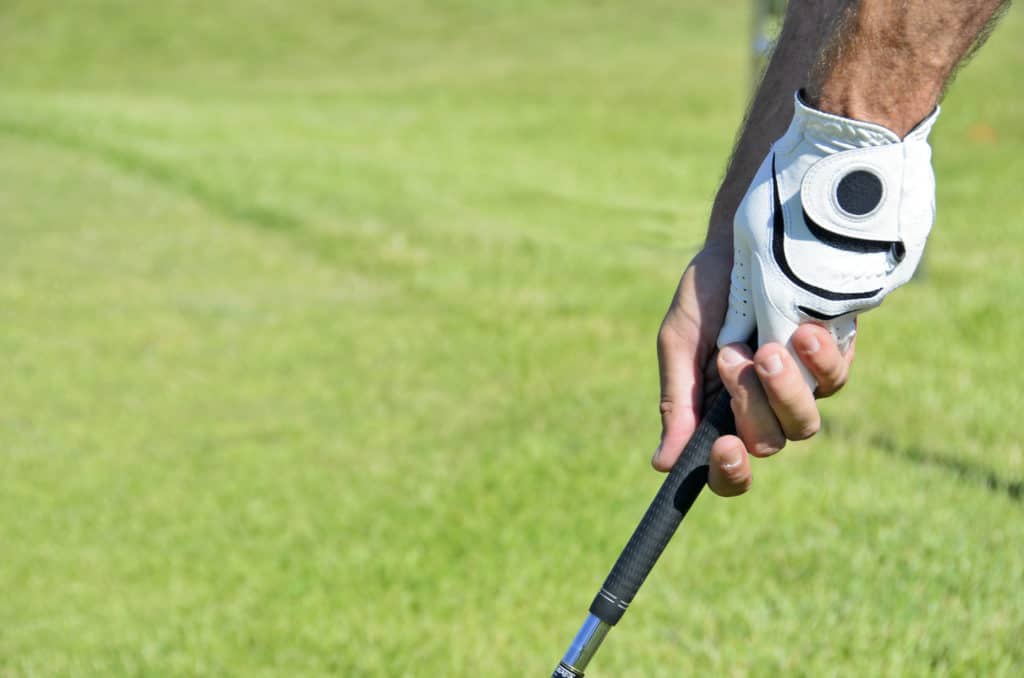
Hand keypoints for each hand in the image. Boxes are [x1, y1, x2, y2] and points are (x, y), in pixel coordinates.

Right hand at [654, 242, 854, 495]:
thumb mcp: (679, 343)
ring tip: (767, 346)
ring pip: (804, 423)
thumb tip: (662, 463)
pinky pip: (834, 380)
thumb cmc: (707, 293)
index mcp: (720, 412)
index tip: (724, 447)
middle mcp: (763, 407)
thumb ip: (678, 400)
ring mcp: (801, 387)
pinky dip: (818, 361)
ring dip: (783, 390)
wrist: (743, 238)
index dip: (729, 473)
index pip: (729, 469)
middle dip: (750, 405)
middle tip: (731, 356)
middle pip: (769, 444)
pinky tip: (802, 333)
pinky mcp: (832, 360)